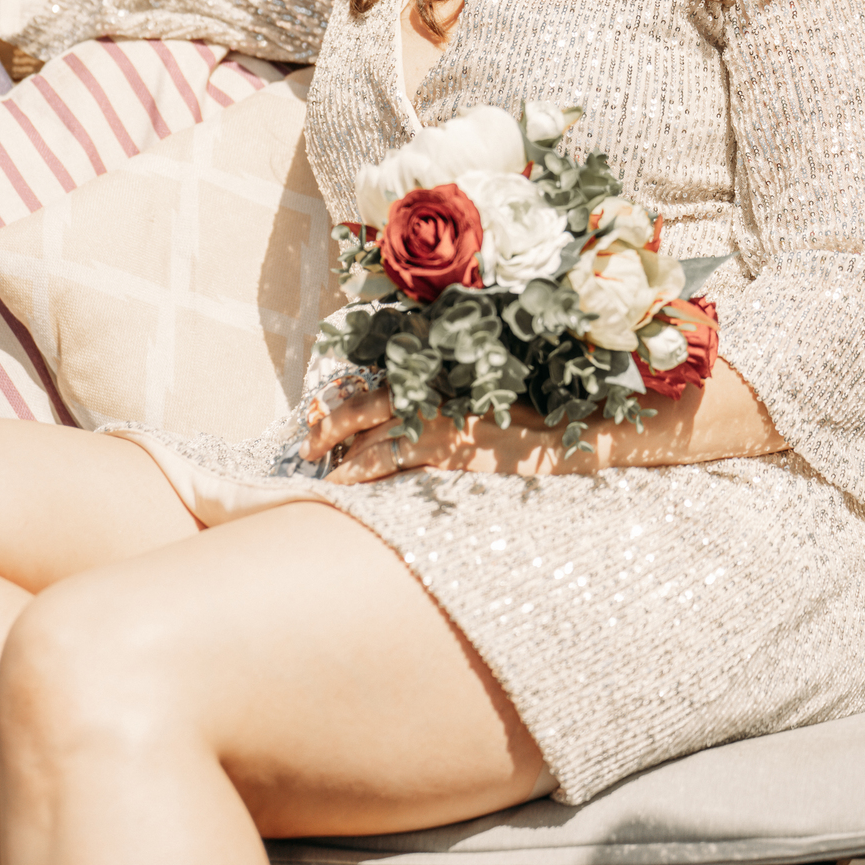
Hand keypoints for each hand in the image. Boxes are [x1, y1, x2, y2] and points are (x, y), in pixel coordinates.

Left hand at [296, 388, 562, 483]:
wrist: (557, 439)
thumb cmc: (527, 423)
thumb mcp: (484, 402)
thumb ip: (447, 407)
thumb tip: (415, 425)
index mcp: (438, 379)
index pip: (380, 387)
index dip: (347, 403)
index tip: (323, 417)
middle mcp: (431, 392)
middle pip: (364, 406)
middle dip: (330, 426)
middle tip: (307, 445)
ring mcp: (434, 418)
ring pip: (369, 435)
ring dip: (339, 455)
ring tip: (320, 472)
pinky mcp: (440, 446)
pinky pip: (385, 459)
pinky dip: (357, 471)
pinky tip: (341, 485)